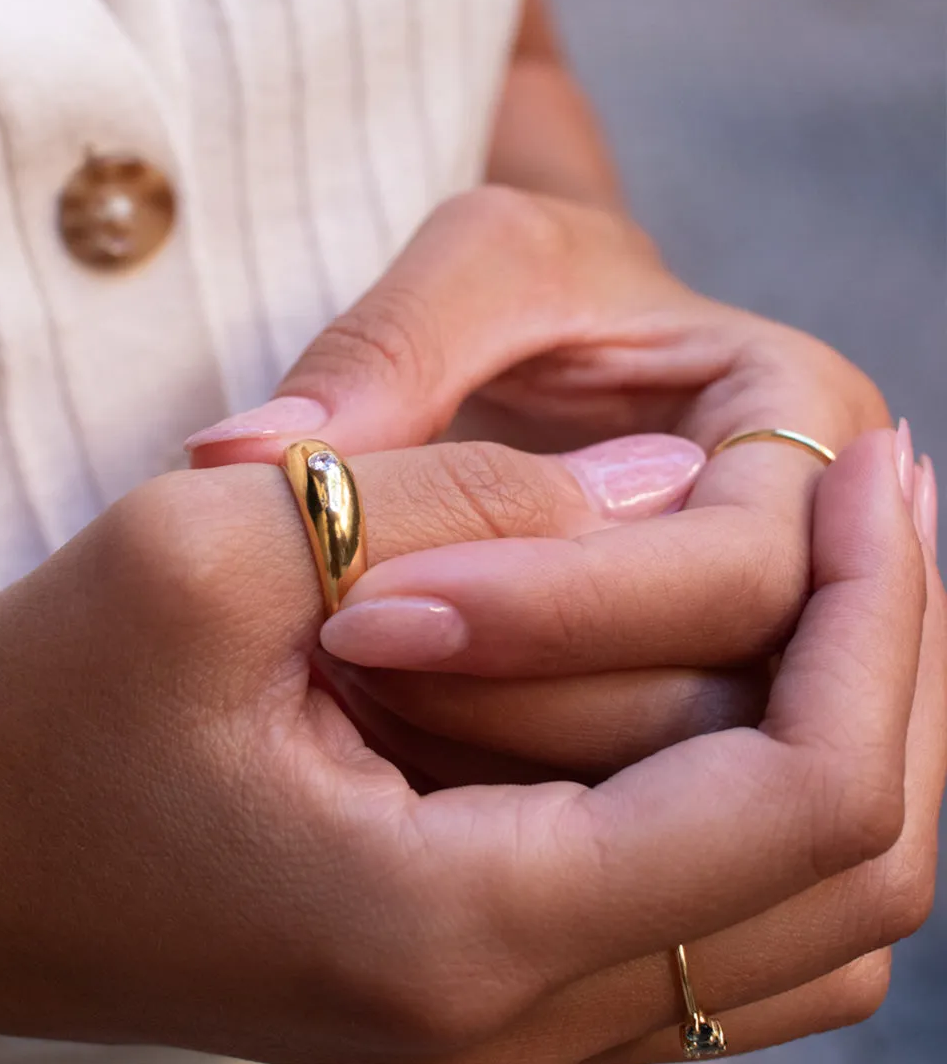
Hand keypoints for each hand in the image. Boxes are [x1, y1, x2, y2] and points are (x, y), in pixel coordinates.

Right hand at [0, 432, 935, 1063]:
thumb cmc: (23, 716)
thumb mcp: (206, 547)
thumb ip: (451, 506)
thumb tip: (662, 482)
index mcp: (459, 934)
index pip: (809, 798)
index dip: (878, 614)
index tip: (882, 461)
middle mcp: (514, 1030)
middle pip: (850, 869)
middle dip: (895, 665)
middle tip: (885, 504)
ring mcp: (503, 1035)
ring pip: (807, 915)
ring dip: (849, 732)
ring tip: (840, 579)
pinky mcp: (475, 994)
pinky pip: (714, 933)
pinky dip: (767, 799)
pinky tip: (734, 674)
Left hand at [187, 186, 900, 777]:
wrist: (557, 341)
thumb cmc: (534, 289)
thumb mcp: (478, 266)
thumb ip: (389, 347)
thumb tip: (249, 454)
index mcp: (807, 427)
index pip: (735, 575)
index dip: (558, 608)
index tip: (373, 615)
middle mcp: (814, 555)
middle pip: (722, 706)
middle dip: (526, 708)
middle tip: (347, 676)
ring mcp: (764, 645)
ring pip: (673, 782)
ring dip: (504, 773)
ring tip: (347, 713)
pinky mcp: (690, 704)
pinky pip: (622, 797)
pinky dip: (502, 795)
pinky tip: (386, 757)